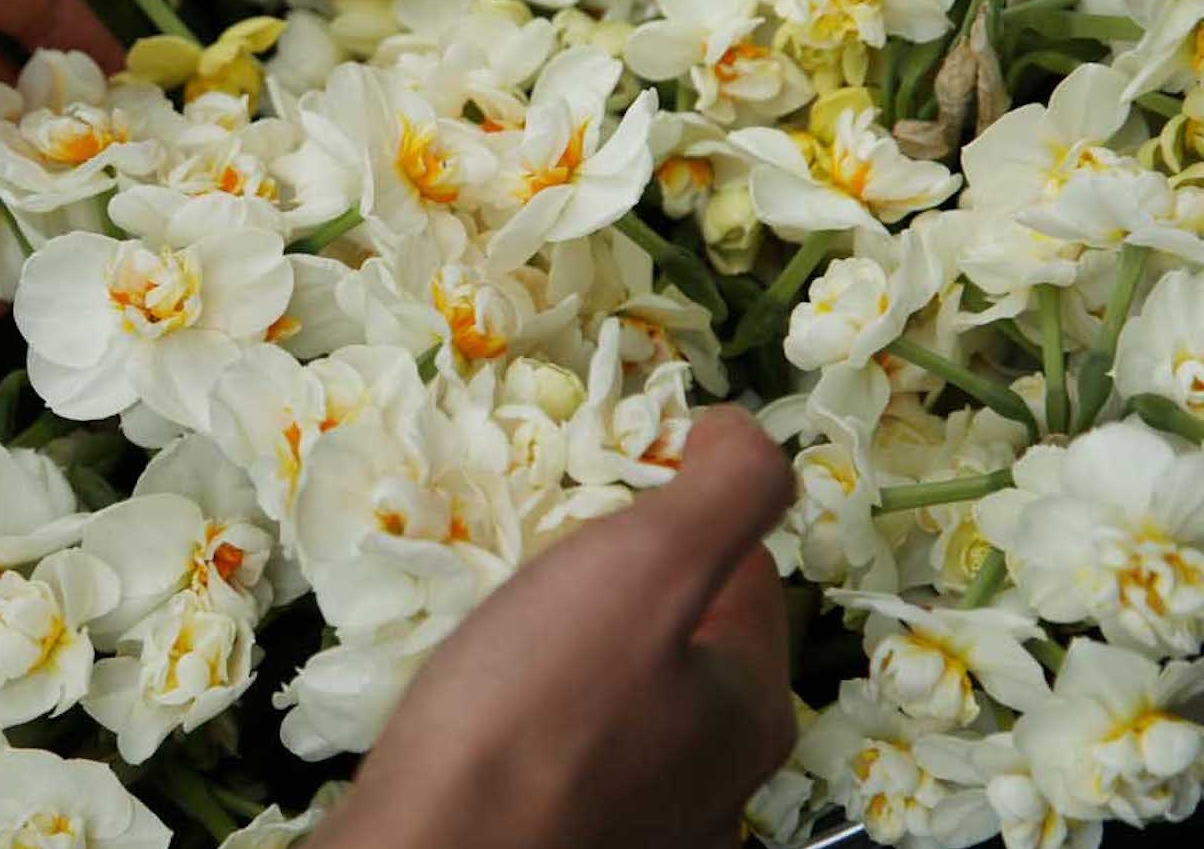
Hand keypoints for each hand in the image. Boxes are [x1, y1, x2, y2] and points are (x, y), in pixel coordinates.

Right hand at [307, 406, 796, 848]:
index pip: (746, 568)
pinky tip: (485, 716)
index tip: (593, 508)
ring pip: (624, 701)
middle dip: (617, 590)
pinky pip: (568, 758)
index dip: (672, 517)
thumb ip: (724, 487)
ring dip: (573, 658)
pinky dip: (535, 725)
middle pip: (682, 638)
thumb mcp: (648, 565)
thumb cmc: (532, 710)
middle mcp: (722, 782)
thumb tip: (748, 432)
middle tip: (538, 567)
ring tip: (501, 636)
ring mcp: (650, 829)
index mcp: (754, 707)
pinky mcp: (576, 847)